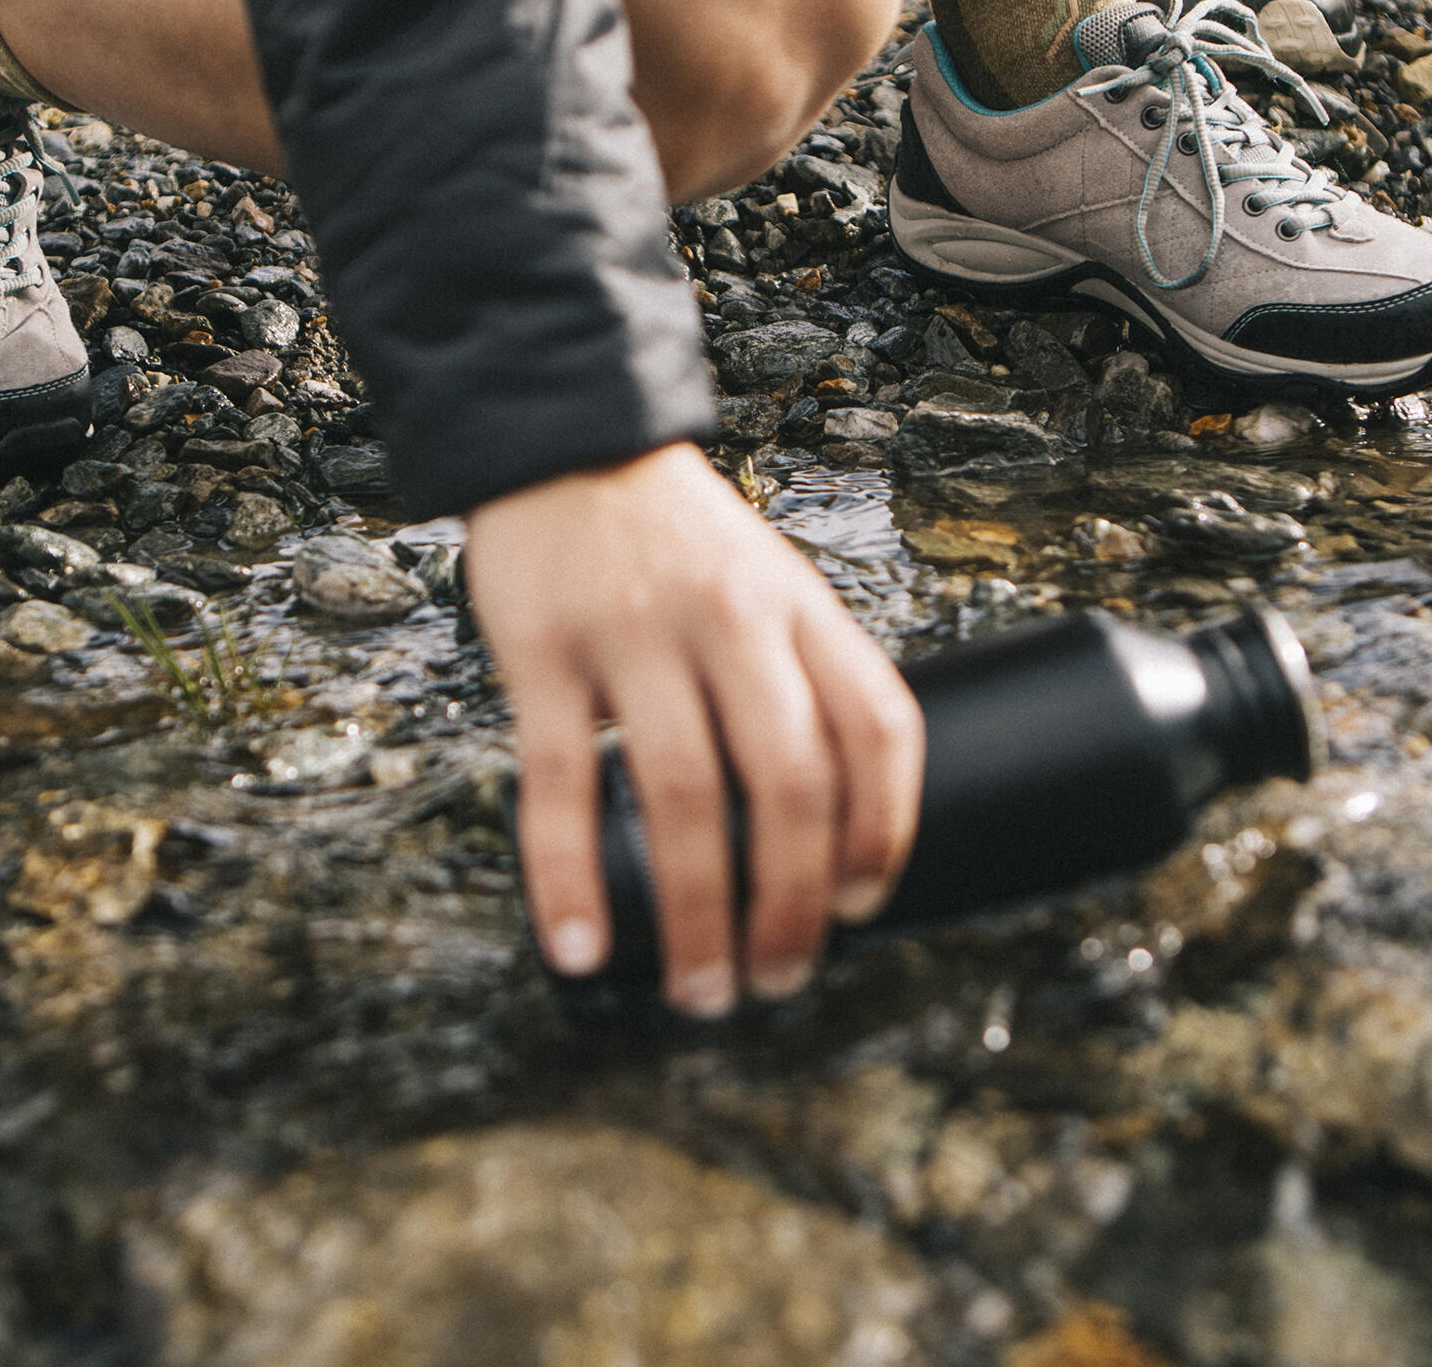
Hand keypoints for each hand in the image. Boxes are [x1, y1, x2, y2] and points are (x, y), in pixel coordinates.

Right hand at [463, 442, 922, 1015]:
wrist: (565, 441)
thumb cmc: (676, 538)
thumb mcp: (768, 579)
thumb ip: (799, 674)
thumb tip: (825, 829)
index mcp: (800, 603)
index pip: (878, 726)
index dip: (887, 830)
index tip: (860, 906)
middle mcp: (731, 617)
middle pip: (790, 783)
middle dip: (793, 906)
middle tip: (777, 980)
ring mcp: (636, 633)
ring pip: (685, 798)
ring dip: (699, 917)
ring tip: (701, 991)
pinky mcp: (544, 650)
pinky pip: (561, 782)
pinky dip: (570, 878)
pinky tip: (581, 947)